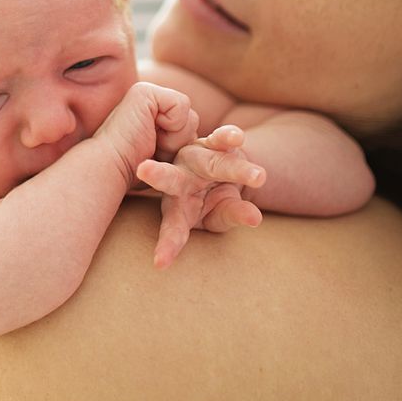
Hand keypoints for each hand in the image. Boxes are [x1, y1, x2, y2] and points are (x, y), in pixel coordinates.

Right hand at [96, 82, 200, 183]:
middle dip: (179, 145)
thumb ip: (178, 142)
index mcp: (152, 110)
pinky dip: (172, 127)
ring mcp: (146, 91)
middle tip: (152, 150)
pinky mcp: (145, 91)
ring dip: (175, 140)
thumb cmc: (132, 170)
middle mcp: (149, 98)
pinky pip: (181, 106)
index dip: (178, 148)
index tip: (153, 154)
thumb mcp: (164, 156)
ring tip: (150, 144)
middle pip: (191, 120)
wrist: (109, 169)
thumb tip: (205, 145)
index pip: (188, 126)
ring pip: (190, 116)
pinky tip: (149, 134)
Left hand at [135, 125, 265, 268]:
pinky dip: (230, 137)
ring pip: (211, 163)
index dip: (169, 244)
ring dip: (233, 169)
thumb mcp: (220, 215)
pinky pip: (222, 139)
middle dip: (159, 176)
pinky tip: (237, 138)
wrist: (220, 172)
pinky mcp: (214, 143)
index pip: (173, 226)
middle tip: (144, 170)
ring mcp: (197, 158)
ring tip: (257, 177)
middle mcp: (182, 178)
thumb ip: (233, 216)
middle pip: (171, 180)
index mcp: (176, 205)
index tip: (160, 263)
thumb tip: (254, 217)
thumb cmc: (213, 202)